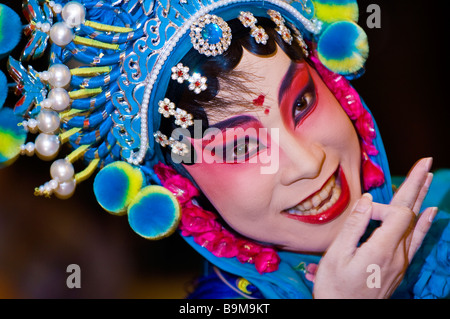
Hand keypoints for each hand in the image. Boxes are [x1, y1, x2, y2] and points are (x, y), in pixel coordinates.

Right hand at [313, 157, 436, 298]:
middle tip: (426, 161)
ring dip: (421, 198)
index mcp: (381, 249)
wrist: (344, 313)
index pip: (396, 213)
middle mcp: (398, 254)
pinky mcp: (399, 267)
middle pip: (411, 213)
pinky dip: (424, 223)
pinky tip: (430, 212)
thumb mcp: (337, 256)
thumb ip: (354, 226)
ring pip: (415, 223)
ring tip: (429, 177)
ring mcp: (401, 261)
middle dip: (417, 185)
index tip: (361, 213)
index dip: (381, 205)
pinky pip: (416, 239)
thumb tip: (367, 200)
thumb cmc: (334, 286)